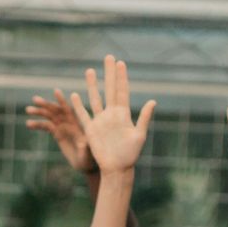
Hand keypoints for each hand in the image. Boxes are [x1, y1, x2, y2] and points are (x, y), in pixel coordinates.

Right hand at [25, 90, 93, 174]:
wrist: (86, 164)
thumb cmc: (90, 160)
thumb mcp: (88, 155)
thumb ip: (85, 149)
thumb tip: (82, 143)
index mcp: (78, 124)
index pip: (69, 110)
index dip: (62, 101)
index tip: (56, 92)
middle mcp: (70, 123)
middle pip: (57, 111)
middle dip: (46, 105)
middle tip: (34, 100)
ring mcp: (63, 127)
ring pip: (50, 117)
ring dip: (39, 112)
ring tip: (28, 110)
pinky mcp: (58, 134)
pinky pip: (46, 127)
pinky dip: (37, 125)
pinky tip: (28, 124)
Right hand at [69, 56, 155, 175]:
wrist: (117, 169)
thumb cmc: (130, 155)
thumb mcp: (139, 136)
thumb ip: (144, 118)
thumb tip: (153, 101)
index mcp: (123, 114)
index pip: (122, 91)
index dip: (121, 77)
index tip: (121, 63)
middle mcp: (111, 115)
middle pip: (109, 89)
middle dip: (109, 73)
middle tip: (109, 57)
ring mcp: (100, 121)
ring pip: (95, 98)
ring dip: (92, 85)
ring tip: (89, 70)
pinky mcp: (90, 130)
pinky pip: (82, 115)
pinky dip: (78, 106)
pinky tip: (73, 95)